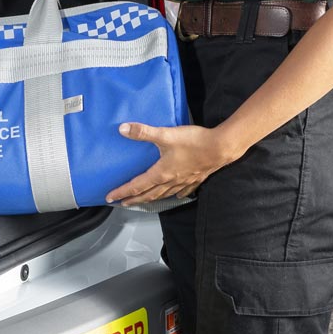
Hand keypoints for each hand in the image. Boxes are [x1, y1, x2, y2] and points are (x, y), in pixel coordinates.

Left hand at [107, 122, 235, 204]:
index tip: (110, 198)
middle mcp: (171, 181)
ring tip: (143, 202)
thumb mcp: (166, 135)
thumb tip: (122, 129)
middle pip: (149, 195)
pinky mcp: (196, 178)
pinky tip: (176, 195)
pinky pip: (182, 191)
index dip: (122, 192)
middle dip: (134, 200)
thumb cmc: (194, 142)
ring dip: (151, 199)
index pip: (136, 186)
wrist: (222, 148)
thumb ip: (143, 132)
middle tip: (122, 204)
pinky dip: (175, 194)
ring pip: (164, 195)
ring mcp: (184, 182)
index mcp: (161, 173)